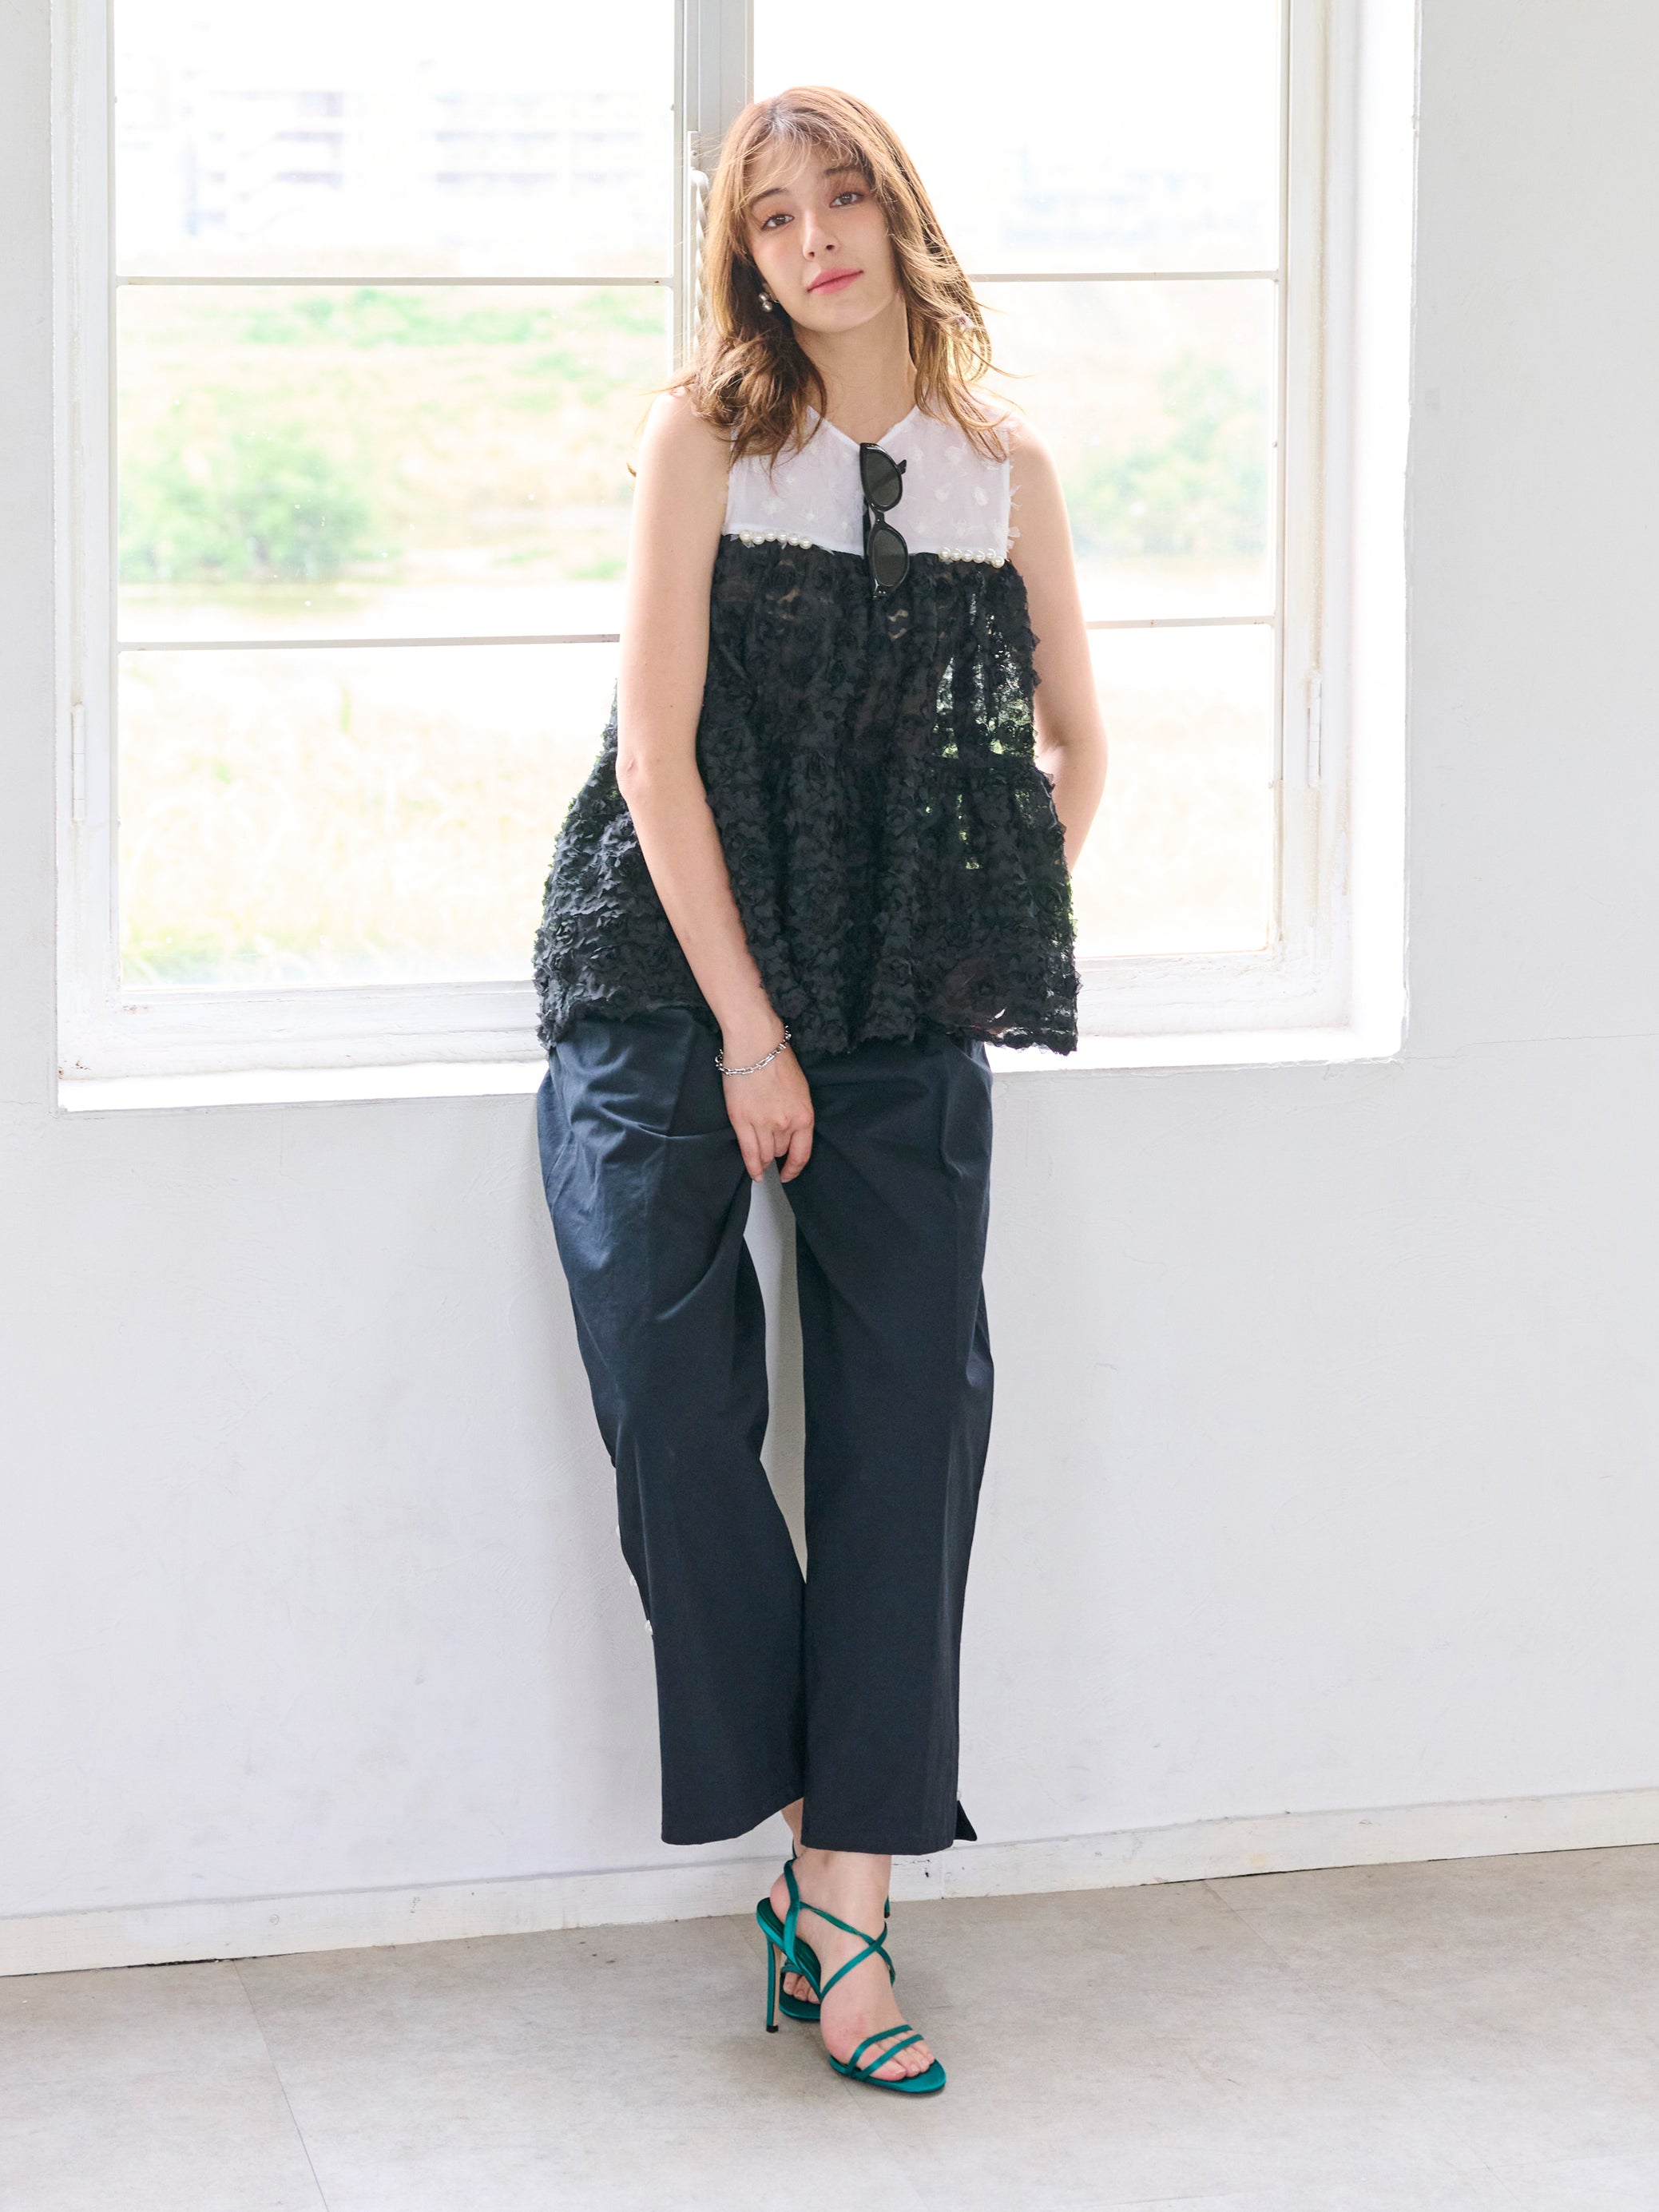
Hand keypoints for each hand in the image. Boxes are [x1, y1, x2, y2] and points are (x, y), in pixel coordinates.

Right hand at [721, 1036, 813, 1182]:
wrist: (756, 1044)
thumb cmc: (777, 1060)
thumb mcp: (799, 1089)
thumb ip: (796, 1113)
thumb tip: (787, 1131)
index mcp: (804, 1116)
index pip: (802, 1154)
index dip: (794, 1168)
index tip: (789, 1174)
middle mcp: (786, 1124)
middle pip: (780, 1151)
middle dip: (776, 1152)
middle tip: (770, 1151)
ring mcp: (763, 1124)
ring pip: (765, 1154)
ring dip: (763, 1158)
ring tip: (760, 1161)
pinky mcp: (742, 1121)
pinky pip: (748, 1153)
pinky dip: (752, 1166)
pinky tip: (754, 1173)